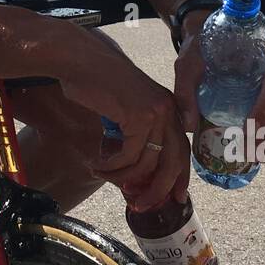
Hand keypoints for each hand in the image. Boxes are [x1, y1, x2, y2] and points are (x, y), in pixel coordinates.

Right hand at [57, 33, 189, 209]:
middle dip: (158, 189)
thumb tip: (137, 170)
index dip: (181, 176)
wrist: (81, 60)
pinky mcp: (138, 116)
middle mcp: (168, 110)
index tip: (177, 197)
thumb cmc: (97, 82)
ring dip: (122, 177)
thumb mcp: (126, 108)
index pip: (183, 150)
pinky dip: (111, 166)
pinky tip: (97, 164)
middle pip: (173, 162)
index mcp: (169, 108)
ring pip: (147, 163)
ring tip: (102, 175)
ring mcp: (156, 112)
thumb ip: (138, 131)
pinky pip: (127, 155)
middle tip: (141, 204)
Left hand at [175, 20, 264, 158]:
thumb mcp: (188, 63)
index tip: (247, 130)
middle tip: (249, 151)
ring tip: (254, 156)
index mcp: (263, 57)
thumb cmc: (201, 47)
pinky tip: (260, 151)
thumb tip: (189, 126)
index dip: (264, 110)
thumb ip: (185, 90)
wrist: (210, 34)